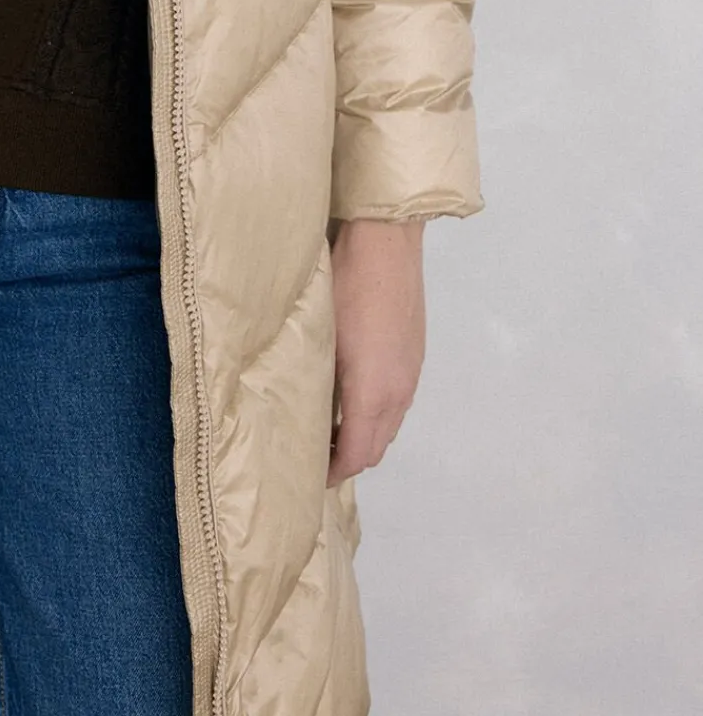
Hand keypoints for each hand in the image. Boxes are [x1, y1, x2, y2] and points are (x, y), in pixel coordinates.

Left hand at [326, 216, 425, 485]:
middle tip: (315, 452)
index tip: (309, 473)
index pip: (357, 454)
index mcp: (374, 394)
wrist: (387, 242)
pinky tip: (353, 393)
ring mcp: (411, 373)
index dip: (334, 471)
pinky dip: (377, 412)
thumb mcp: (321, 336)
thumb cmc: (346, 285)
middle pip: (377, 446)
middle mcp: (399, 392)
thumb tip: (301, 412)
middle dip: (349, 458)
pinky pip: (398, 400)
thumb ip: (316, 382)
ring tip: (330, 425)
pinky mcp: (415, 353)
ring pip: (389, 424)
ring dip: (364, 434)